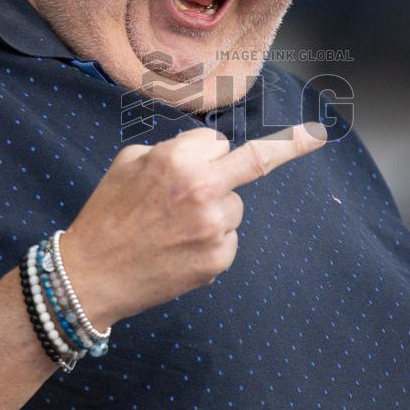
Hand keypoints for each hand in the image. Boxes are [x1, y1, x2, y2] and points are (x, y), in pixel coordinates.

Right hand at [59, 122, 326, 326]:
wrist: (91, 275)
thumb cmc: (107, 213)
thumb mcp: (129, 162)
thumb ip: (172, 149)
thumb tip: (207, 151)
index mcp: (179, 160)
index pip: (216, 141)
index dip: (202, 152)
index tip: (251, 138)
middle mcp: (203, 190)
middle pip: (250, 163)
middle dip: (290, 145)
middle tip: (317, 134)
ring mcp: (214, 228)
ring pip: (234, 207)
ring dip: (214, 210)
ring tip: (171, 229)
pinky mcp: (218, 260)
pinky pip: (227, 238)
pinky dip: (210, 241)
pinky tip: (177, 250)